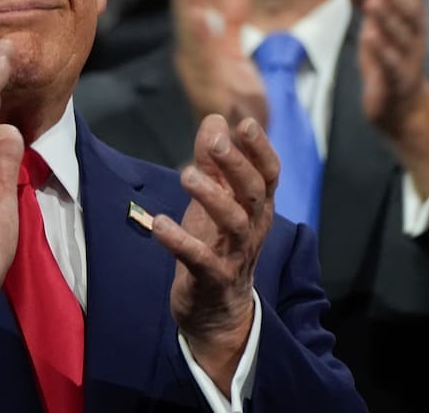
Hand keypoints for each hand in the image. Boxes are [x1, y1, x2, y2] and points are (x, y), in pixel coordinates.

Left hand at [153, 115, 277, 393]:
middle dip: (238, 166)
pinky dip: (180, 241)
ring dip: (212, 198)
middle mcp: (252, 229)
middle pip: (255, 194)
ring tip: (186, 175)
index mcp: (256, 208)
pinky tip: (159, 223)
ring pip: (233, 224)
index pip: (269, 174)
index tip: (246, 123)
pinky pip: (200, 259)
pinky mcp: (212, 279)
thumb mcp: (215, 199)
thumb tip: (215, 118)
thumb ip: (214, 161)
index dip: (261, 149)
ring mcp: (235, 256)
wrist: (216, 310)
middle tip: (217, 143)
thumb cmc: (216, 244)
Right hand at [172, 0, 267, 126]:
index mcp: (197, 48)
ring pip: (194, 34)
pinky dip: (202, 41)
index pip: (193, 5)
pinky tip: (203, 17)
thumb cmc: (235, 102)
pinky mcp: (214, 94)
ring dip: (194, 2)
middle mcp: (194, 59)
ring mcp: (201, 76)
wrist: (239, 148)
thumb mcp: (234, 57)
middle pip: (189, 13)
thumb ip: (232, 26)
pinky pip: (207, 64)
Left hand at [357, 0, 428, 191]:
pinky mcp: (395, 82)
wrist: (401, 107)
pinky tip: (369, 37)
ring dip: (387, 17)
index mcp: (413, 17)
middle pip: (412, 10)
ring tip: (371, 0)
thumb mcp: (386, 10)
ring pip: (403, 37)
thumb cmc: (390, 51)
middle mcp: (415, 36)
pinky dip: (382, 51)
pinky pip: (392, 66)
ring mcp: (408, 60)